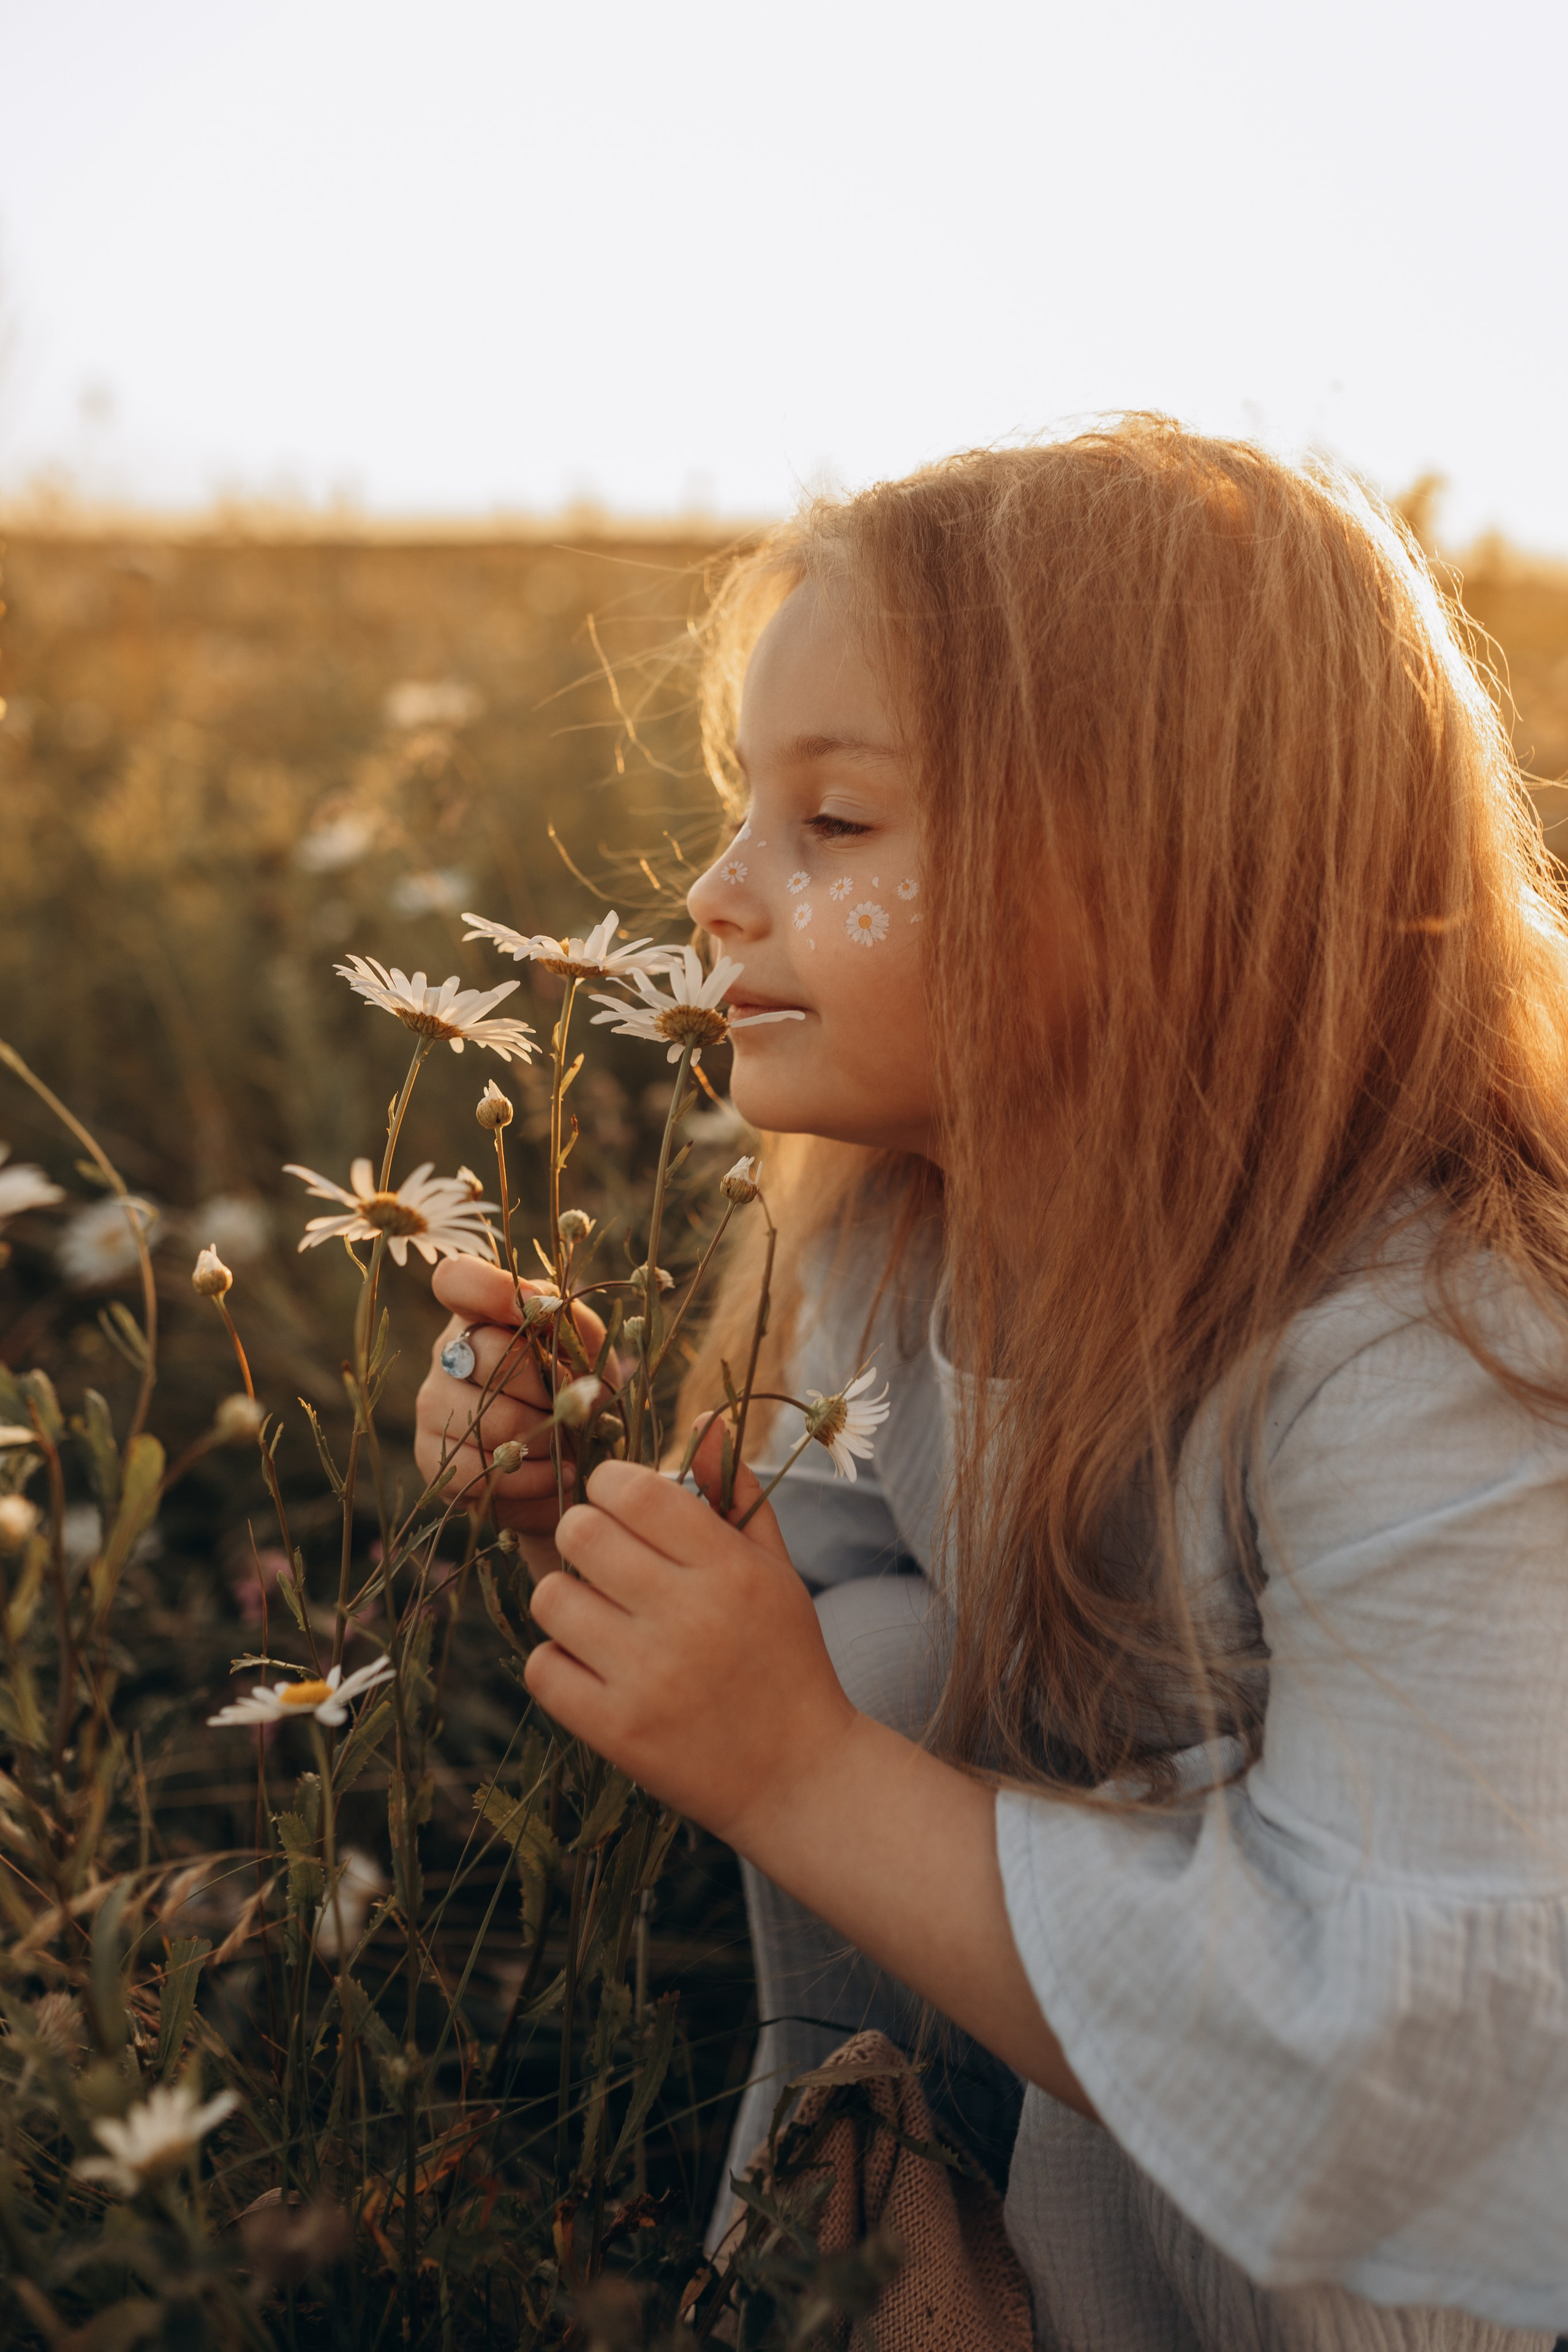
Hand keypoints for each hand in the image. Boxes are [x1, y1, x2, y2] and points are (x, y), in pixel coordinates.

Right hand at [413, 1256, 611, 1534]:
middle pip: (487, 1355)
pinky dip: (526, 1477)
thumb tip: (544, 1309)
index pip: (456, 1280)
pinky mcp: (431, 1457)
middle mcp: (449, 1353)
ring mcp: (433, 1404)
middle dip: (544, 1386)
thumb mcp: (590, 1351)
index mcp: (483, 1314)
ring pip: (484, 1417)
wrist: (572, 1463)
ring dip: (541, 1436)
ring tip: (567, 1445)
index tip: (536, 1308)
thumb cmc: (579, 1393)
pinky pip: (476, 1468)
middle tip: (572, 1404)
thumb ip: (573, 1322)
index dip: (490, 1289)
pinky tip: (551, 1475)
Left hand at [526, 1419, 857, 1842]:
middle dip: (584, 1537)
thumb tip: (700, 1422)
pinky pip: (542, 1667)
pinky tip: (595, 1668)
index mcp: (729, 1567)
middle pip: (580, 1532)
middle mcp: (687, 1615)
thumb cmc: (785, 1659)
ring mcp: (648, 1677)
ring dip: (567, 1601)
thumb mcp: (776, 1569)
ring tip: (601, 1618)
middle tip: (606, 1562)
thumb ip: (735, 1493)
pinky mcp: (616, 1731)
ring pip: (549, 1598)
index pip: (633, 1489)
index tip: (621, 1508)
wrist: (800, 1777)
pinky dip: (560, 1663)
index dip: (611, 1487)